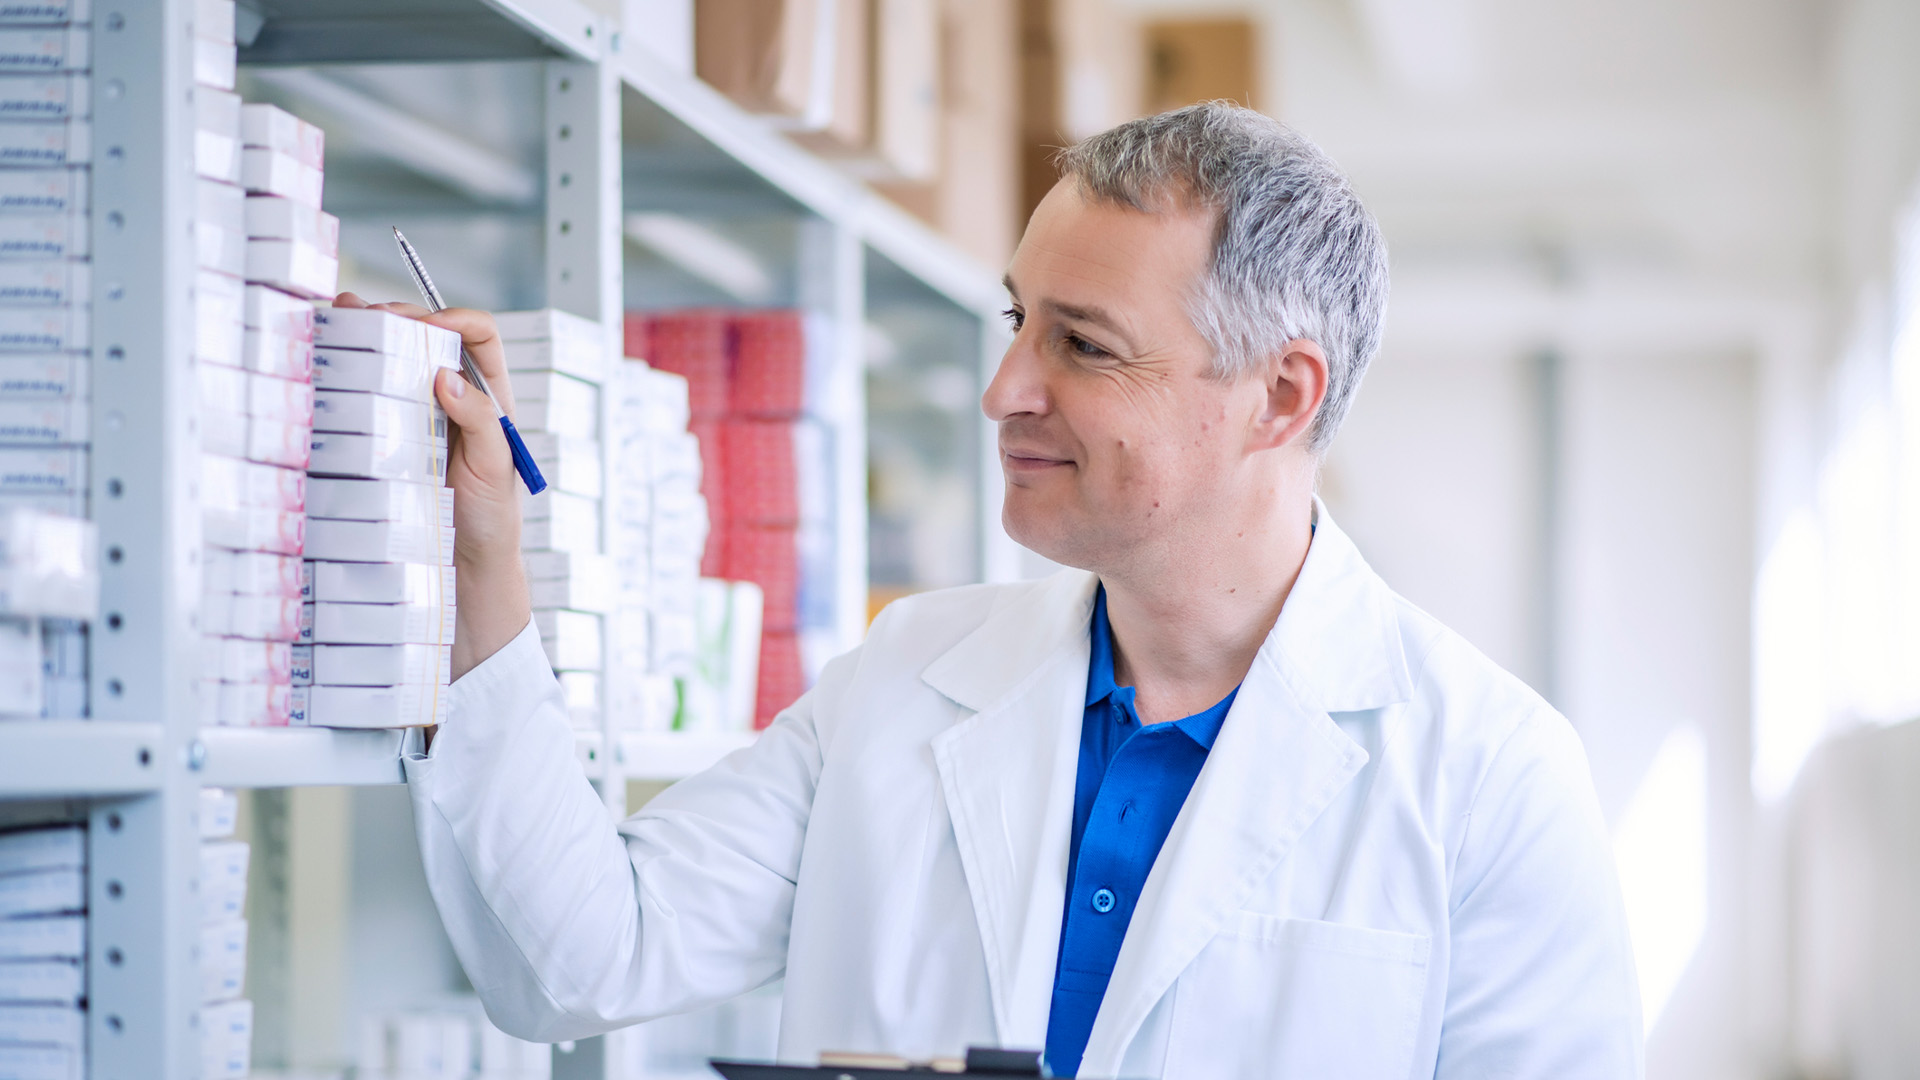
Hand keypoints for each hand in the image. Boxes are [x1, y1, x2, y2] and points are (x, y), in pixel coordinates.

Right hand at [331, 293, 529, 686]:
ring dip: (371, 331)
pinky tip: (332, 350)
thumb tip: (447, 377)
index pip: (479, 335)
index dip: (455, 319)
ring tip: (341, 319)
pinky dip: (356, 364)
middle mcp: (455, 394)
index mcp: (489, 395)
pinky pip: (377, 388)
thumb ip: (481, 422)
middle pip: (431, 335)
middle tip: (367, 317)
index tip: (426, 329)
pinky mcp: (394, 431)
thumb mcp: (495, 469)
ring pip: (399, 356)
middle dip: (401, 316)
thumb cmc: (491, 517)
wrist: (464, 564)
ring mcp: (422, 410)